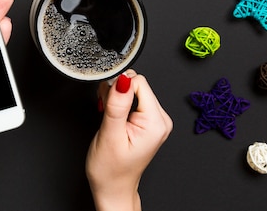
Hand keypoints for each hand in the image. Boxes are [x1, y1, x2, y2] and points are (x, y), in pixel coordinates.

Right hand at [86, 70, 172, 210]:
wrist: (112, 187)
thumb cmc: (110, 169)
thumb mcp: (110, 134)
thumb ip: (117, 104)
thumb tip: (122, 79)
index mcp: (156, 122)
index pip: (139, 83)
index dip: (118, 88)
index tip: (107, 102)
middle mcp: (160, 119)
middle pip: (136, 84)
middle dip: (116, 93)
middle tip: (106, 112)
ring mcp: (155, 120)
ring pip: (132, 90)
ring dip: (115, 98)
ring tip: (109, 117)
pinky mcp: (146, 120)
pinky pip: (133, 99)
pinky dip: (118, 103)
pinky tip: (113, 117)